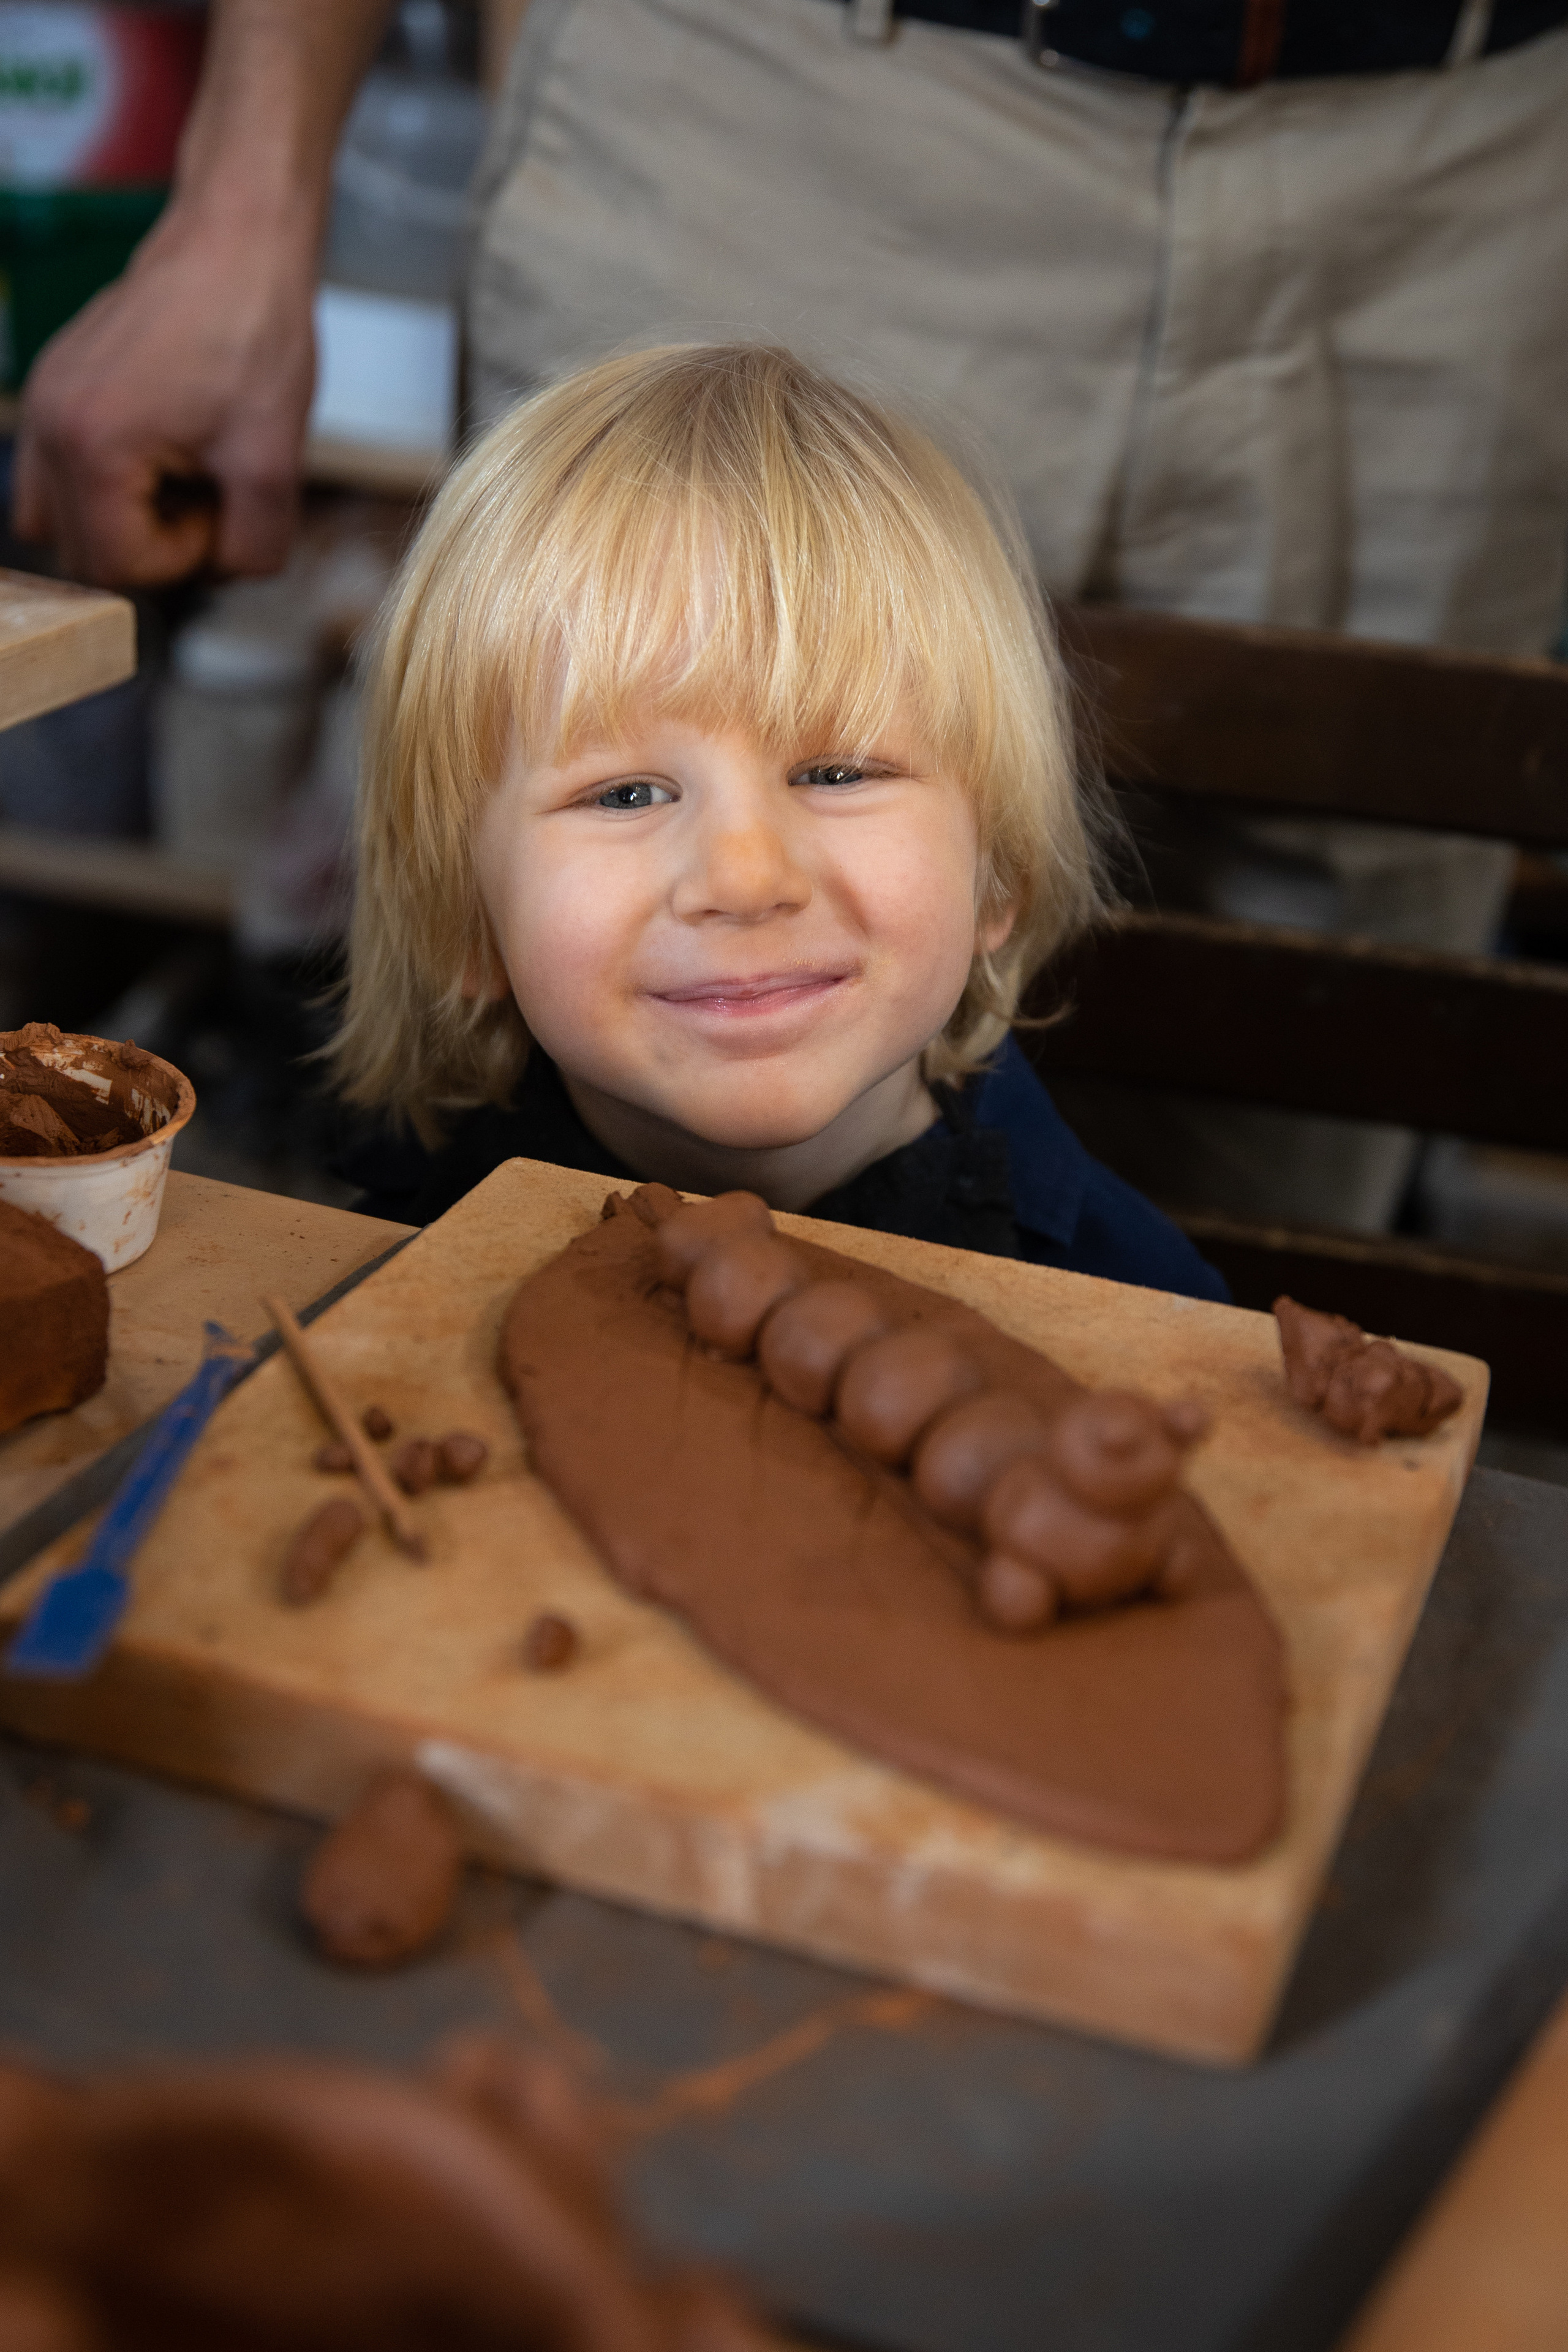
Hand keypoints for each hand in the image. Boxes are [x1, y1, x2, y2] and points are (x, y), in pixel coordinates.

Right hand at [12, 202, 316, 585]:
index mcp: (92, 447)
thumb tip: (222, 576)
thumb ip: (250, 550)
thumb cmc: (253, 337)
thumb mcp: (272, 466)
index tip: (220, 508)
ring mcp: (43, 404)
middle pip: (82, 554)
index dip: (182, 559)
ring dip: (122, 524)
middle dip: (151, 546)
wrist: (236, 245)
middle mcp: (48, 426)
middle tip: (205, 495)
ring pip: (59, 521)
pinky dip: (105, 488)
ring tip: (180, 479)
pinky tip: (161, 454)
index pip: (119, 568)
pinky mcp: (54, 390)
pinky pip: (58, 476)